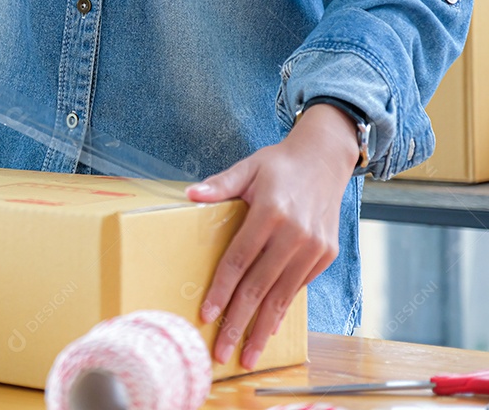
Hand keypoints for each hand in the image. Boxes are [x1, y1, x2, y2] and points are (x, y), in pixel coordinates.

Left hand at [185, 104, 359, 369]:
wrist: (325, 159)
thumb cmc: (278, 165)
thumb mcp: (247, 167)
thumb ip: (220, 184)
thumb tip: (189, 195)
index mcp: (271, 212)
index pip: (239, 259)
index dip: (222, 290)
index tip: (206, 315)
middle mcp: (295, 234)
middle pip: (259, 286)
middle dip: (239, 323)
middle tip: (221, 353)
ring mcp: (314, 247)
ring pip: (282, 296)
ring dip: (263, 328)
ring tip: (248, 356)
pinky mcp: (326, 255)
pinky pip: (297, 288)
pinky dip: (282, 310)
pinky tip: (268, 328)